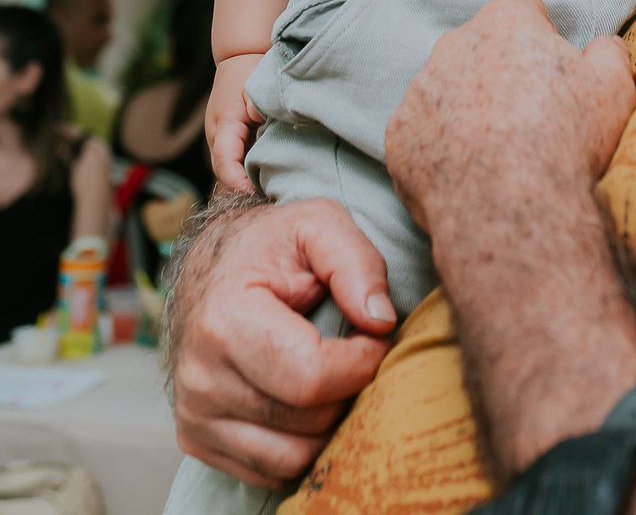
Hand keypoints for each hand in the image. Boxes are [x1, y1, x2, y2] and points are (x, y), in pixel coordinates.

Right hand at [170, 198, 395, 486]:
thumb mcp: (318, 224)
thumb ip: (356, 264)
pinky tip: (303, 398)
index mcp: (224, 322)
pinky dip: (298, 442)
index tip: (375, 335)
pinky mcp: (197, 439)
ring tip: (331, 373)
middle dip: (348, 388)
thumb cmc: (269, 244)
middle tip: (355, 351)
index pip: (311, 378)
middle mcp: (200, 377)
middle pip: (307, 421)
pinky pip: (268, 470)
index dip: (362, 361)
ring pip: (291, 457)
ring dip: (326, 421)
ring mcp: (195, 415)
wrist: (211, 263)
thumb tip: (382, 322)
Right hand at [206, 54, 265, 193]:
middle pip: (224, 172)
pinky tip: (265, 177)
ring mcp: (221, 138)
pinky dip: (245, 170)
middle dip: (241, 188)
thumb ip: (257, 105)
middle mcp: (217, 135)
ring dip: (243, 180)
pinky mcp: (229, 138)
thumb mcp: (255, 85)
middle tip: (267, 199)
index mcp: (223, 125)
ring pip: (228, 168)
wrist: (239, 56)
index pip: (224, 162)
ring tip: (268, 192)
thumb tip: (260, 121)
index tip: (252, 192)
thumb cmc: (249, 69)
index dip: (236, 181)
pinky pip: (234, 160)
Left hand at [386, 0, 634, 240]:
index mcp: (504, 21)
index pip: (523, 11)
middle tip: (528, 116)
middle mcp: (453, 44)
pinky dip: (440, 147)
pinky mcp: (399, 136)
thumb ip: (608, 52)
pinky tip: (469, 173)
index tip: (553, 76)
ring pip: (446, 89)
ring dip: (467, 108)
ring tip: (499, 152)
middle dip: (500, 71)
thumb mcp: (614, 88)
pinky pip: (422, 132)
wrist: (515, 214)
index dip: (542, 40)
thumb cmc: (567, 144)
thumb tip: (602, 46)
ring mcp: (419, 91)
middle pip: (481, 48)